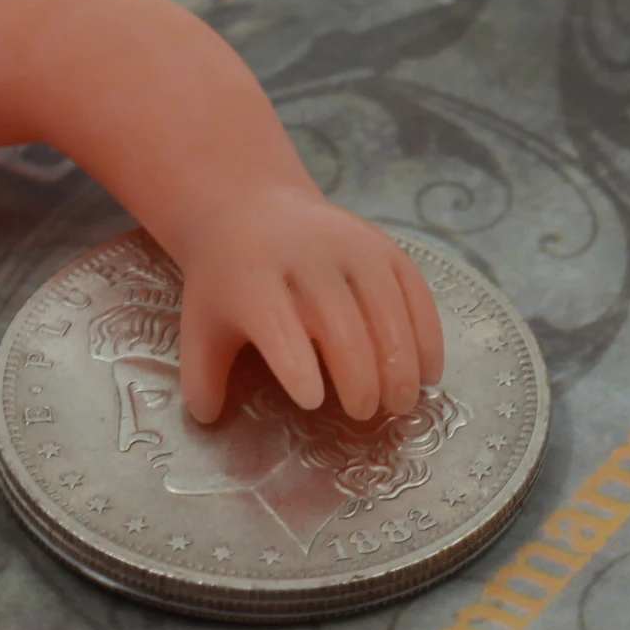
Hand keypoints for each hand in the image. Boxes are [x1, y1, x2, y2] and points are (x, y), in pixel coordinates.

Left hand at [170, 186, 446, 424]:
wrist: (251, 209)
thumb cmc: (227, 283)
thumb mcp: (201, 324)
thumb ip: (202, 376)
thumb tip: (209, 420)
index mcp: (251, 278)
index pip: (277, 323)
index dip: (296, 362)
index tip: (313, 401)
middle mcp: (304, 256)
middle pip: (340, 323)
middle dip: (358, 376)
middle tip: (364, 415)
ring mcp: (350, 246)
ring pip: (385, 309)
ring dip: (399, 363)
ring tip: (400, 404)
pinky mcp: (383, 246)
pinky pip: (414, 292)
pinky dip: (426, 335)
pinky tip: (428, 374)